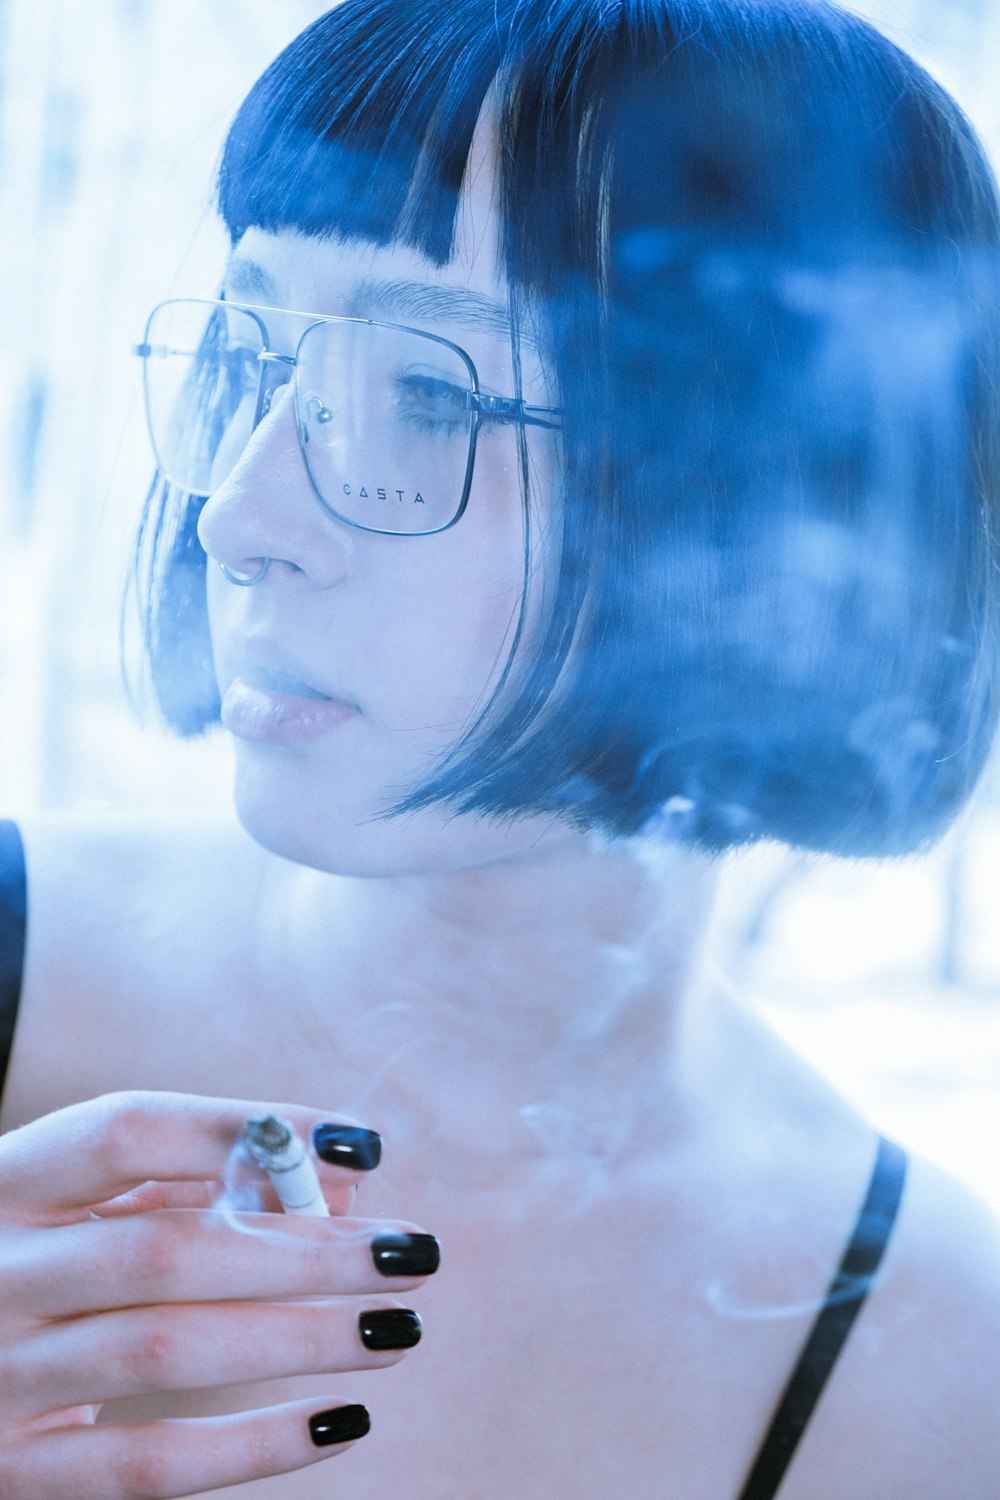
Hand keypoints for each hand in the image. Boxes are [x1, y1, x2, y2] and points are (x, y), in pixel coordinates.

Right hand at [0, 1091, 436, 1498]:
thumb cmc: (39, 1262)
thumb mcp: (85, 1202)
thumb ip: (192, 1178)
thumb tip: (340, 1177)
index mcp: (8, 1182)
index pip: (128, 1132)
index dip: (247, 1128)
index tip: (360, 1141)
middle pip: (164, 1250)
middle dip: (305, 1250)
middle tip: (409, 1251)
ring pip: (166, 1350)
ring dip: (300, 1335)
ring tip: (396, 1326)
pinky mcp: (15, 1471)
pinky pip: (149, 1464)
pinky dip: (256, 1444)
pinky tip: (342, 1418)